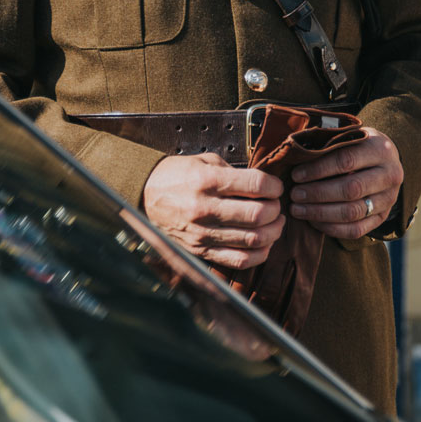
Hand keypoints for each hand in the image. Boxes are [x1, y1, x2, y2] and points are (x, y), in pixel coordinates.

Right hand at [143, 152, 284, 270]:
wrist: (144, 196)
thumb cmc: (175, 176)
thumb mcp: (202, 161)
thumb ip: (233, 171)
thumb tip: (262, 185)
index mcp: (207, 181)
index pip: (256, 185)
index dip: (274, 186)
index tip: (276, 187)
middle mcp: (205, 209)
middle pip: (258, 215)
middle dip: (276, 209)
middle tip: (276, 205)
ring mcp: (203, 233)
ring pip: (253, 240)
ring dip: (273, 232)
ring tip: (274, 223)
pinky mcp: (201, 251)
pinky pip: (239, 260)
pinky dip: (259, 254)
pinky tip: (263, 243)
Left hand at [288, 126, 402, 239]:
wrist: (385, 161)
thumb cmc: (357, 146)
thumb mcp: (348, 137)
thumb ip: (328, 144)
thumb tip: (295, 154)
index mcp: (381, 149)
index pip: (346, 161)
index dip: (318, 169)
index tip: (296, 175)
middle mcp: (391, 175)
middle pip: (351, 189)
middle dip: (317, 194)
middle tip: (294, 195)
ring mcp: (389, 198)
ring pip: (353, 212)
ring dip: (320, 213)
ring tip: (298, 209)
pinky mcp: (383, 217)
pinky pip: (356, 230)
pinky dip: (331, 228)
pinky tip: (313, 221)